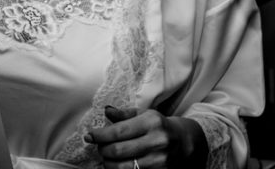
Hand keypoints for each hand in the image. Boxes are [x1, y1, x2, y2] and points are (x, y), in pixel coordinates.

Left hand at [87, 105, 205, 168]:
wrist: (185, 143)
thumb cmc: (160, 126)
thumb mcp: (145, 114)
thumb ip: (124, 114)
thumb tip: (106, 111)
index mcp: (151, 122)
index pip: (118, 131)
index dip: (99, 135)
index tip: (88, 136)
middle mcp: (157, 141)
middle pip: (117, 151)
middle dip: (102, 150)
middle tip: (99, 147)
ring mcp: (159, 160)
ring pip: (122, 167)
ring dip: (108, 163)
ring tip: (107, 157)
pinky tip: (117, 165)